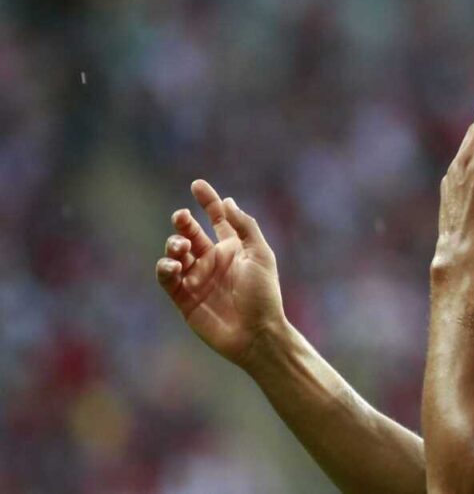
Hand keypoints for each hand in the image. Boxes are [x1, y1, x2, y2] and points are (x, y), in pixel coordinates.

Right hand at [155, 180, 284, 368]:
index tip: (197, 184)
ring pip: (176, 253)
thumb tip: (228, 201)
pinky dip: (165, 268)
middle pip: (191, 233)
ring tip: (182, 246)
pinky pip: (167, 278)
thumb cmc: (263, 294)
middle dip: (183, 222)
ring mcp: (197, 278)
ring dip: (174, 244)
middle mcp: (213, 260)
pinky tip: (173, 265)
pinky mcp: (184, 297)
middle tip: (181, 217)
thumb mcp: (259, 255)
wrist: (256, 333)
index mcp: (233, 248)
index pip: (217, 218)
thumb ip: (244, 227)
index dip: (208, 201)